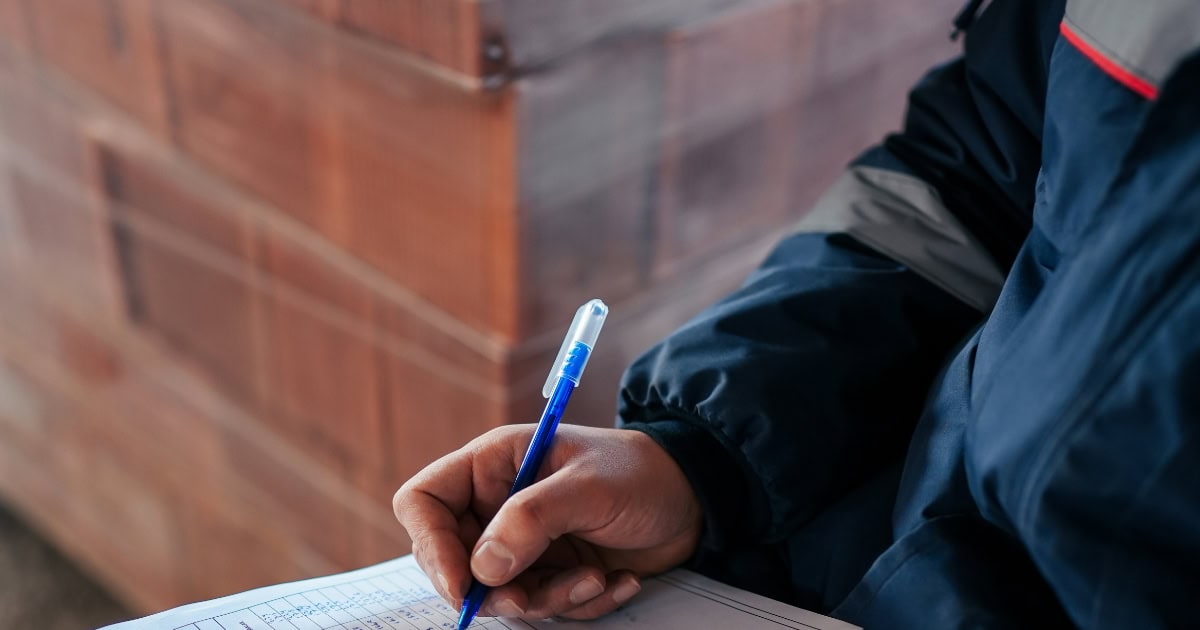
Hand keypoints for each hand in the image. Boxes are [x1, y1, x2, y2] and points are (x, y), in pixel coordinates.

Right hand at [393, 424, 702, 620]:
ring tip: (595, 580)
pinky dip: (578, 604)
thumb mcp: (589, 487)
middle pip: (454, 560)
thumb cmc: (641, 473)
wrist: (694, 499)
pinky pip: (542, 604)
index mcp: (493, 464)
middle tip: (532, 597)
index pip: (424, 501)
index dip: (431, 544)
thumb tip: (481, 568)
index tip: (463, 583)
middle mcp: (498, 503)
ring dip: (548, 599)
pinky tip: (616, 582)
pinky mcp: (550, 570)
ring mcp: (523, 541)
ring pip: (501, 593)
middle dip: (496, 589)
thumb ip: (532, 520)